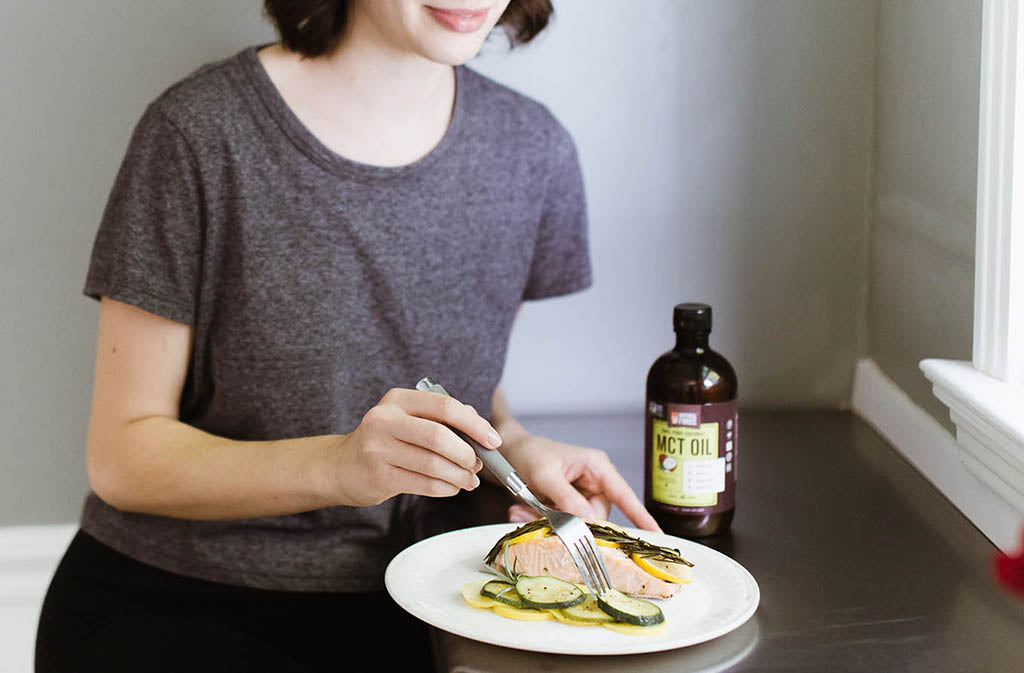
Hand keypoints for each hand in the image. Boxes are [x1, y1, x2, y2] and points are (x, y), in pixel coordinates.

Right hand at [331, 388, 500, 505]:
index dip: (475, 425)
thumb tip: (480, 428)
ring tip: (469, 480)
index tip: (493, 441)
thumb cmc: (385, 441)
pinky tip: (451, 487)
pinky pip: (424, 484)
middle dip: (467, 454)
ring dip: (459, 476)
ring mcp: (378, 449)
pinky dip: (445, 488)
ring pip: (433, 465)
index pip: (445, 406)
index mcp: (398, 399)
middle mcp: (385, 420)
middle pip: (440, 437)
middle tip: (478, 465)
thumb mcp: (408, 419)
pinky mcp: (379, 476)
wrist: (341, 466)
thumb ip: (442, 418)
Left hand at [499, 433, 660, 531]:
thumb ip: (566, 497)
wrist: (513, 451)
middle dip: (567, 522)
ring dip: (549, 521)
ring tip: (524, 507)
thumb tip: (588, 520)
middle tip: (537, 514)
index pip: (624, 495)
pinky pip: (562, 522)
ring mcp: (582, 495)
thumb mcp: (545, 474)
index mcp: (597, 467)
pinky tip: (522, 509)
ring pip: (577, 523)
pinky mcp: (569, 505)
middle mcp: (595, 482)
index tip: (657, 534)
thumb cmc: (531, 454)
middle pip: (595, 517)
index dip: (640, 516)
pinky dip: (541, 519)